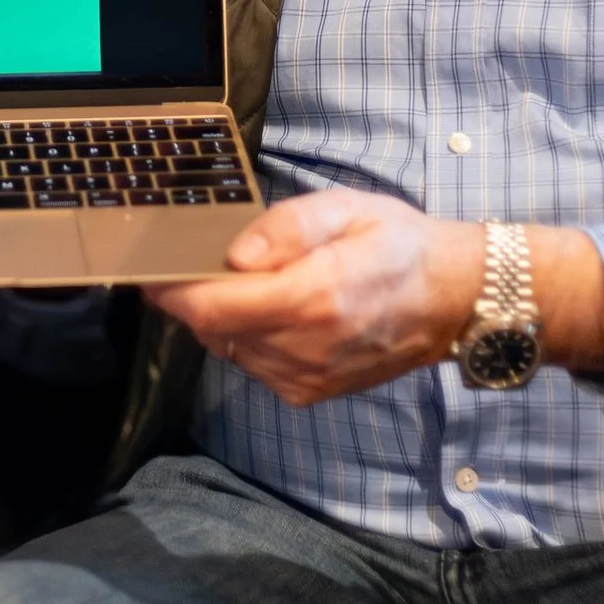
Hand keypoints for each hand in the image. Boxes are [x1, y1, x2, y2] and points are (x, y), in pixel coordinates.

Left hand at [150, 189, 483, 407]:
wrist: (450, 299)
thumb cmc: (395, 243)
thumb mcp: (344, 209)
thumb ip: (285, 228)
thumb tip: (233, 257)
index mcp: (313, 298)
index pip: (213, 308)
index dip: (172, 294)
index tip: (152, 273)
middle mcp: (306, 347)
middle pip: (213, 330)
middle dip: (197, 299)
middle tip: (205, 265)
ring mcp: (308, 378)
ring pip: (230, 349)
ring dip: (225, 320)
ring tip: (256, 286)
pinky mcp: (310, 393)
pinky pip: (253, 366)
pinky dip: (249, 340)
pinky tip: (278, 314)